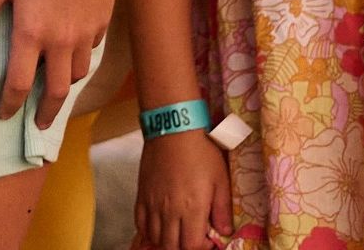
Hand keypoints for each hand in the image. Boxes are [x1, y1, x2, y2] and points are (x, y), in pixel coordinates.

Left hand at [0, 0, 122, 128]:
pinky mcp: (102, 19)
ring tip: (57, 89)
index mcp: (32, 32)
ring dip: (65, 85)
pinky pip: (91, 49)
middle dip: (46, 112)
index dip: (10, 104)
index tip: (4, 114)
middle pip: (56, 91)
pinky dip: (82, 57)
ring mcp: (85, 32)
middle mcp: (60, 40)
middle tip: (39, 124)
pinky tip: (75, 51)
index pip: (19, 83)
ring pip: (78, 73)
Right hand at [132, 128, 231, 249]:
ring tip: (176, 232)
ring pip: (155, 237)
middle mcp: (170, 211)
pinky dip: (148, 230)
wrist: (174, 126)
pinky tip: (157, 225)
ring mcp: (153, 203)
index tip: (207, 238)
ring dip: (166, 240)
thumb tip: (224, 232)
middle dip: (182, 247)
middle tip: (191, 236)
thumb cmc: (201, 150)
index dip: (201, 247)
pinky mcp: (142, 193)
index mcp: (192, 209)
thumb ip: (222, 209)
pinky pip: (140, 222)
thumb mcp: (220, 178)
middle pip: (171, 246)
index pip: (192, 246)